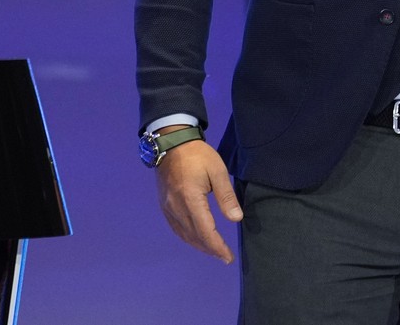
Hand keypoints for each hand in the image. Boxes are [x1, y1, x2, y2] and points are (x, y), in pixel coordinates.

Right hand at [155, 135, 243, 262]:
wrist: (172, 143)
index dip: (217, 247)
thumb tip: (236, 219)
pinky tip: (196, 238)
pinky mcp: (164, 205)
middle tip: (224, 256)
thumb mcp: (217, 171)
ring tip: (213, 250)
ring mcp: (167, 207)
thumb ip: (226, 196)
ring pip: (183, 234)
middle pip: (194, 236)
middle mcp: (176, 207)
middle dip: (210, 249)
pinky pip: (176, 227)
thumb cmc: (198, 155)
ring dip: (199, 245)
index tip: (228, 257)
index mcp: (191, 199)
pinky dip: (187, 237)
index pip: (205, 231)